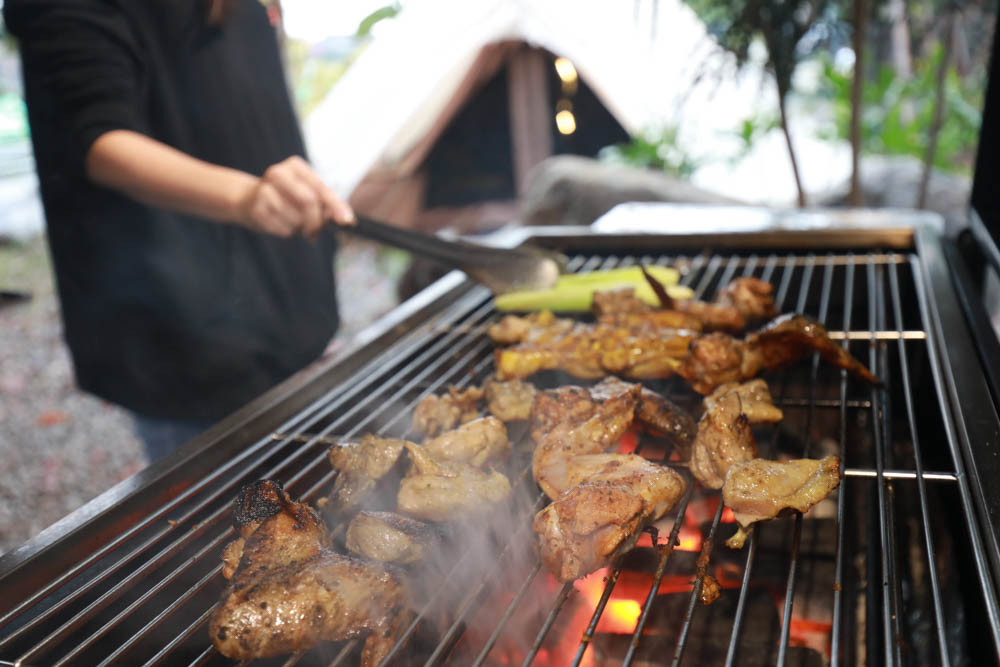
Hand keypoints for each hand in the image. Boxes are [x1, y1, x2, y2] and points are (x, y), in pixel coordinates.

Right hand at [236, 156, 353, 237]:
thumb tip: (345, 219)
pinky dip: (287, 232)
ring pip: (296, 219)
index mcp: (295, 166)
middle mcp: (278, 173)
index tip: (347, 220)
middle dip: (316, 222)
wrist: (247, 199)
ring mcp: (264, 190)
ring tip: (292, 222)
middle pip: (309, 201)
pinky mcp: (256, 208)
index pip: (320, 187)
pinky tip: (279, 223)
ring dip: (300, 228)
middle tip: (315, 232)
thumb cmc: (285, 197)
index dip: (335, 205)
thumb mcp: (305, 192)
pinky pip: (283, 229)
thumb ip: (325, 203)